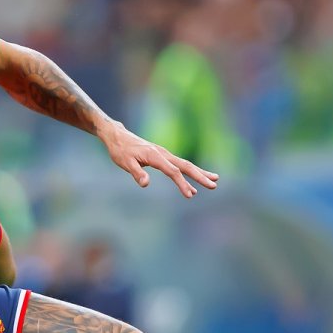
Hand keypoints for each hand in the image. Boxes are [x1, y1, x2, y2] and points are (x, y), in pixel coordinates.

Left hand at [102, 124, 218, 196]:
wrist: (118, 136)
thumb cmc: (120, 150)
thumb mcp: (125, 163)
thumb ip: (136, 173)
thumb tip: (146, 184)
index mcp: (155, 156)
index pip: (173, 172)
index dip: (182, 184)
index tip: (191, 195)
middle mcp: (163, 153)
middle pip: (185, 166)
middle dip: (200, 176)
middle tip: (214, 185)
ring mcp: (164, 154)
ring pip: (185, 164)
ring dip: (199, 173)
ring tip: (215, 181)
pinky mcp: (163, 156)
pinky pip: (179, 164)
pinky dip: (190, 171)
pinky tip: (197, 177)